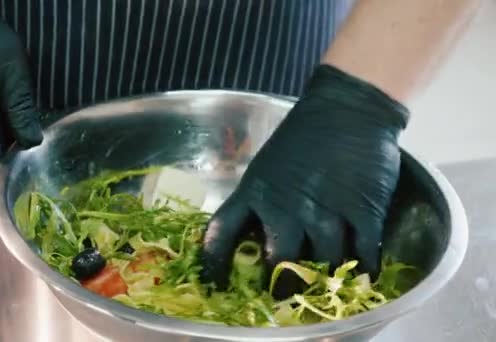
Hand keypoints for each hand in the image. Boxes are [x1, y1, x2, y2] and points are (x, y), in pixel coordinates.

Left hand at [200, 65, 408, 296]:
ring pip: (324, 262)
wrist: (348, 109)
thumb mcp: (267, 165)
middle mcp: (286, 206)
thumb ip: (261, 201)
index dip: (215, 264)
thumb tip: (256, 239)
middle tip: (283, 296)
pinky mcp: (363, 210)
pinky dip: (364, 268)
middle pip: (279, 262)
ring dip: (325, 279)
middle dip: (281, 285)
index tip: (216, 285)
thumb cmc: (304, 135)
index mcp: (255, 191)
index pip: (222, 233)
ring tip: (325, 287)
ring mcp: (326, 209)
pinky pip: (363, 253)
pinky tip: (362, 274)